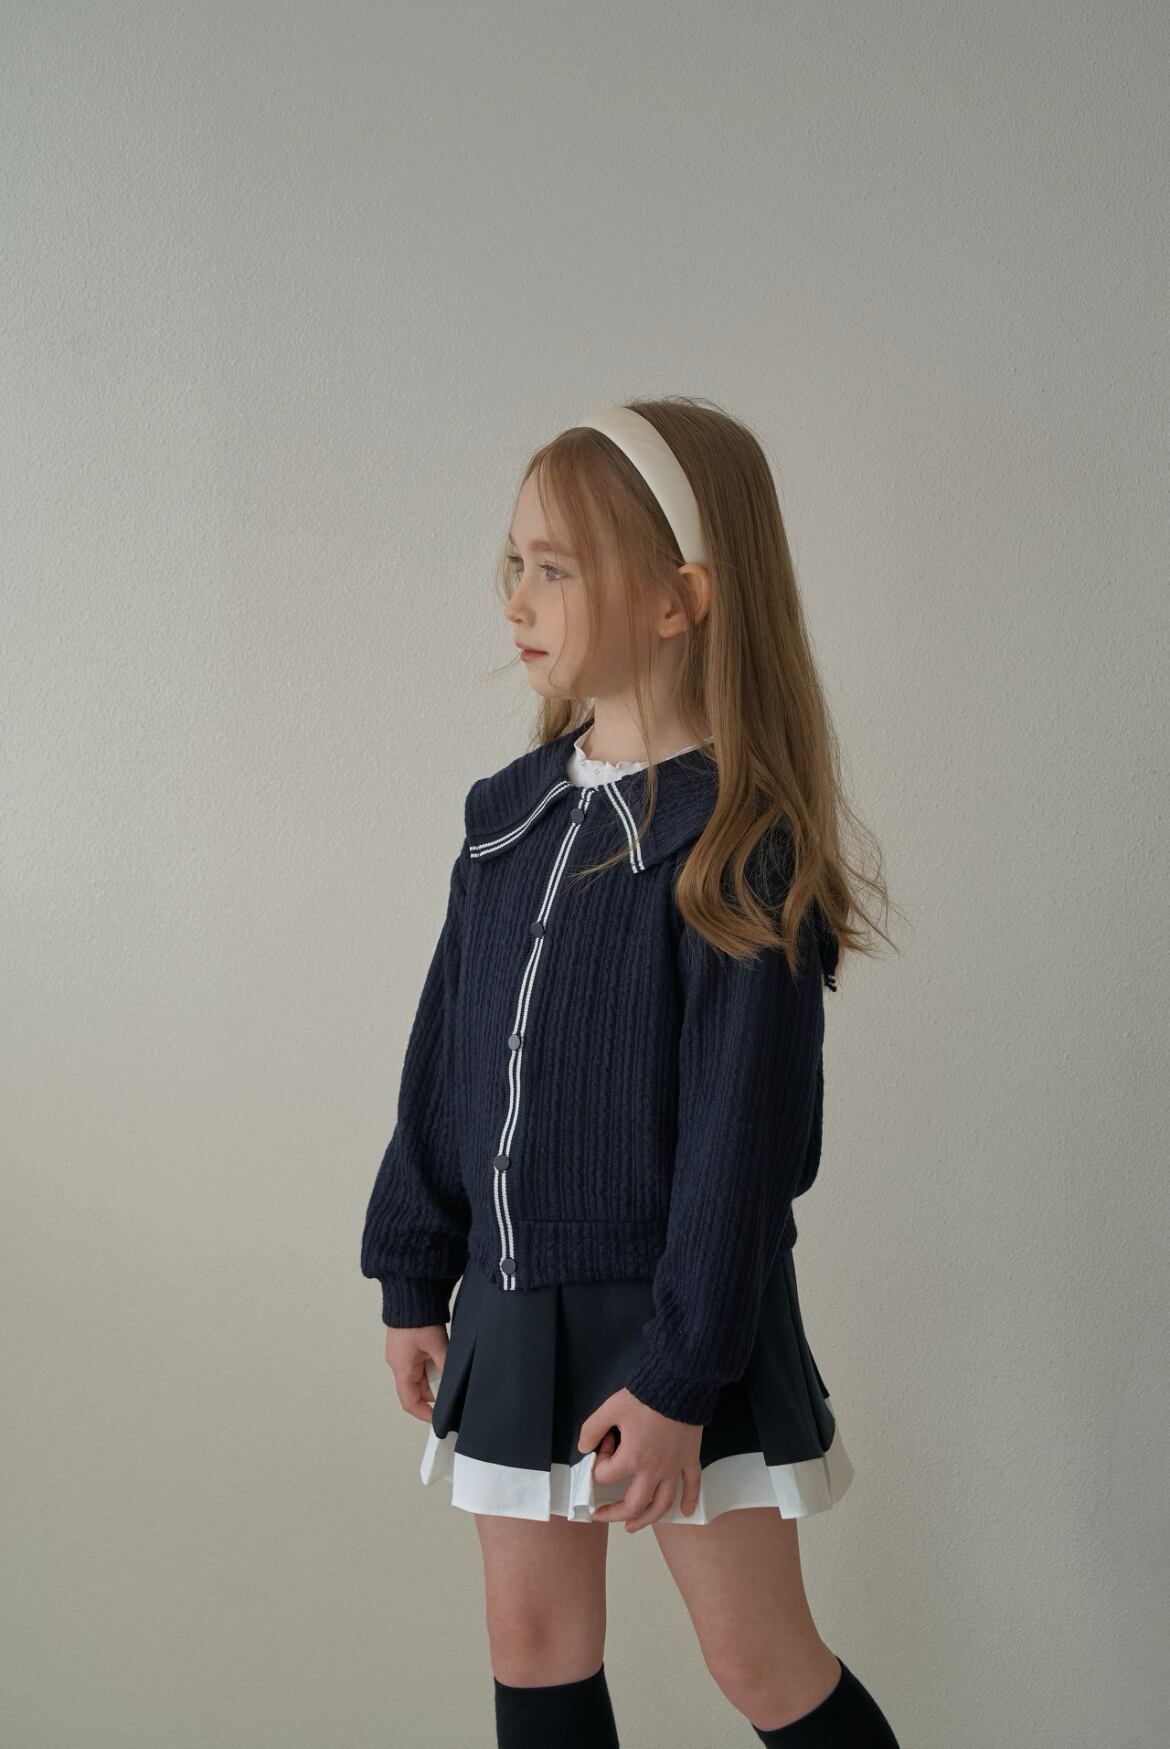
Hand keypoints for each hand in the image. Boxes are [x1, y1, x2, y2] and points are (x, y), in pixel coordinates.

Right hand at [385, 1323, 447, 1422]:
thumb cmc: (417, 1316)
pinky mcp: (408, 1344)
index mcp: (401, 1367)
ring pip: (421, 1374)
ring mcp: (402, 1353)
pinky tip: (445, 1354)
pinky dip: (433, 1363)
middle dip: (436, 1389)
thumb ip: (446, 1367)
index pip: (410, 1402)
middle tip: (453, 1384)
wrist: (410, 1290)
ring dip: (436, 1374)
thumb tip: (455, 1384)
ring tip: (450, 1363)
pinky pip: (421, 1362)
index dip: (425, 1414)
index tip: (440, 1419)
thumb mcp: (437, 1345)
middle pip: (418, 1389)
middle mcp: (398, 1363)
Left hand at [578, 1388, 702, 1530]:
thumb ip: (592, 1428)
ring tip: (634, 1526)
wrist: (680, 1385)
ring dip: (647, 1519)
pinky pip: (693, 1485)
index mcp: (632, 1459)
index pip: (606, 1476)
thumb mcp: (611, 1408)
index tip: (604, 1445)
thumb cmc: (645, 1397)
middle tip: (603, 1515)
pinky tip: (685, 1512)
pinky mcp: (690, 1459)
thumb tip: (583, 1448)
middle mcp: (653, 1471)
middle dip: (615, 1514)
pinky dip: (690, 1501)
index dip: (599, 1464)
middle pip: (634, 1505)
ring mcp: (674, 1468)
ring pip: (662, 1504)